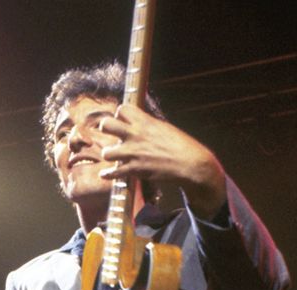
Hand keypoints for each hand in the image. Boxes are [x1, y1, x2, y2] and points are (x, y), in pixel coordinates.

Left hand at [96, 105, 226, 219]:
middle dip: (106, 129)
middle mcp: (136, 135)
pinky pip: (113, 172)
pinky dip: (108, 174)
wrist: (191, 164)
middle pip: (106, 124)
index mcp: (146, 122)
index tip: (124, 121)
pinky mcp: (135, 169)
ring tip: (115, 156)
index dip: (121, 115)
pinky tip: (107, 174)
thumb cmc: (181, 146)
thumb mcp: (164, 128)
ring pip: (106, 152)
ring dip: (109, 154)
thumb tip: (139, 121)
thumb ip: (148, 124)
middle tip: (112, 135)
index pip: (122, 109)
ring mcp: (134, 153)